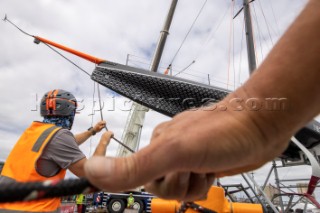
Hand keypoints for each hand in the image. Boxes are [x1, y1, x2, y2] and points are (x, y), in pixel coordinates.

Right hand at [84, 107, 289, 200]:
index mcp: (155, 144)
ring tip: (207, 167)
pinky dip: (205, 184)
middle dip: (179, 186)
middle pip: (160, 188)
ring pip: (179, 189)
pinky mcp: (203, 163)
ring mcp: (187, 157)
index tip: (165, 174)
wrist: (260, 125)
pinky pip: (194, 186)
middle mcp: (169, 150)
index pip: (136, 177)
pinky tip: (214, 170)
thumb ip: (135, 165)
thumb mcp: (174, 151)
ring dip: (195, 185)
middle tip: (193, 167)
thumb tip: (94, 171)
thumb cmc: (222, 131)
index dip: (148, 182)